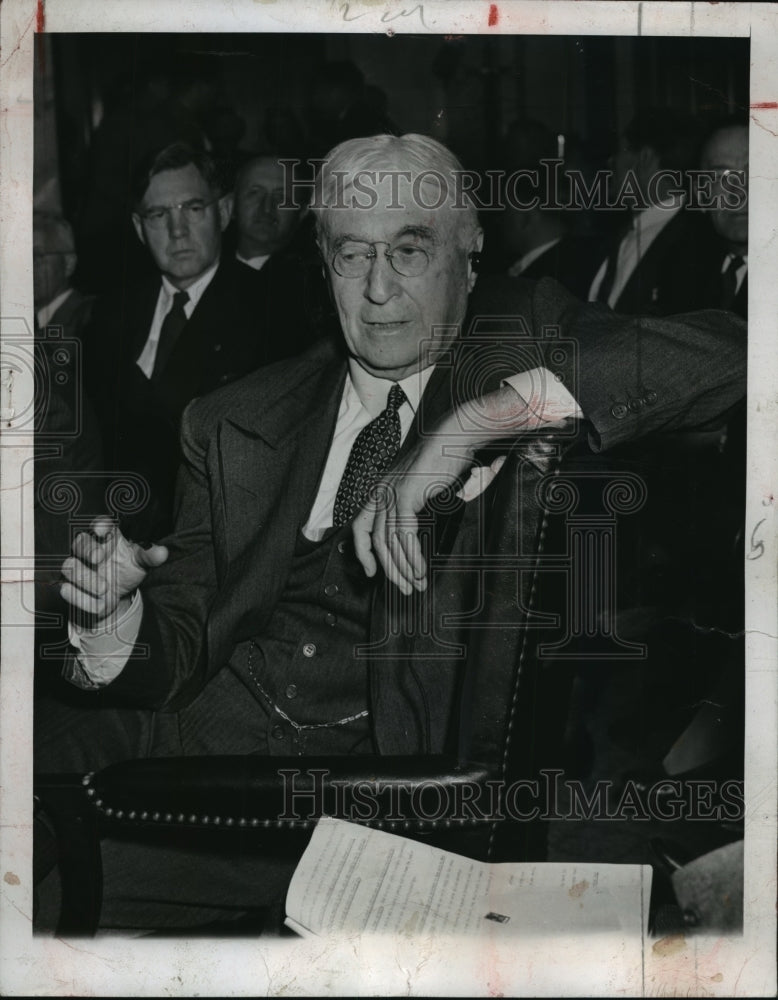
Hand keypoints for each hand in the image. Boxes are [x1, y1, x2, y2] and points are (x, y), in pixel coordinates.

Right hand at [60, 517, 168, 621]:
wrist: (115, 594)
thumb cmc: (127, 569)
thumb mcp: (141, 562)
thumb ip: (149, 556)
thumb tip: (162, 552)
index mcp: (108, 538)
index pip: (101, 524)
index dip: (99, 525)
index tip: (103, 531)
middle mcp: (88, 549)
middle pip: (79, 541)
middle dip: (87, 549)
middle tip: (98, 560)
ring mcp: (76, 567)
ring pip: (69, 566)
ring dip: (86, 578)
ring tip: (104, 588)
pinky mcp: (68, 587)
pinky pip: (67, 591)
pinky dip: (82, 598)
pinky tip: (97, 602)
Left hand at [352, 436, 472, 595]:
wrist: (453, 438)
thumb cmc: (442, 460)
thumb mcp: (418, 485)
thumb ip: (409, 506)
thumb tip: (410, 536)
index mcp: (380, 490)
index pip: (361, 528)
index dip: (363, 553)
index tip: (371, 572)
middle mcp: (380, 492)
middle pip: (377, 542)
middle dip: (390, 570)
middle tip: (404, 588)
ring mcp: (391, 494)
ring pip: (391, 543)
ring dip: (405, 568)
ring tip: (417, 583)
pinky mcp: (405, 496)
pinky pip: (405, 536)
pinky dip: (413, 556)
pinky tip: (420, 569)